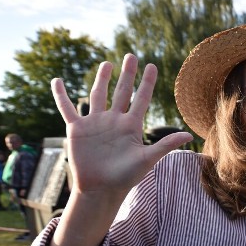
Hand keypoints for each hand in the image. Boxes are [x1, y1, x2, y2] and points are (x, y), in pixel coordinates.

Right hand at [51, 54, 191, 195]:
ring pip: (98, 95)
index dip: (147, 82)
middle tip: (132, 56)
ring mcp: (95, 123)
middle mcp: (113, 121)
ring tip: (107, 64)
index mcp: (131, 126)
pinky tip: (57, 81)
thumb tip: (188, 135)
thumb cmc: (125, 177)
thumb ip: (165, 145)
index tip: (152, 66)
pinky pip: (67, 108)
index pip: (141, 99)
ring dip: (102, 79)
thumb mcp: (147, 159)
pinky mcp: (77, 129)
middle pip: (121, 92)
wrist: (100, 189)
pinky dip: (61, 95)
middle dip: (127, 74)